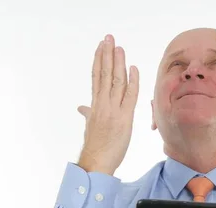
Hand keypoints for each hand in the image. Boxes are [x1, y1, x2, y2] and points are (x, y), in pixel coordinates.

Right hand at [77, 34, 139, 175]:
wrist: (96, 162)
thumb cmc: (94, 147)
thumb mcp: (90, 127)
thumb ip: (88, 114)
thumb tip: (82, 108)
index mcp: (94, 105)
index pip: (96, 77)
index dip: (98, 61)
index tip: (100, 47)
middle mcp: (102, 104)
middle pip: (104, 74)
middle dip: (106, 55)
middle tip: (108, 38)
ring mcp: (112, 110)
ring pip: (115, 81)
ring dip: (117, 62)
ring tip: (118, 47)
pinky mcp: (123, 118)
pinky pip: (129, 96)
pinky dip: (132, 81)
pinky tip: (133, 68)